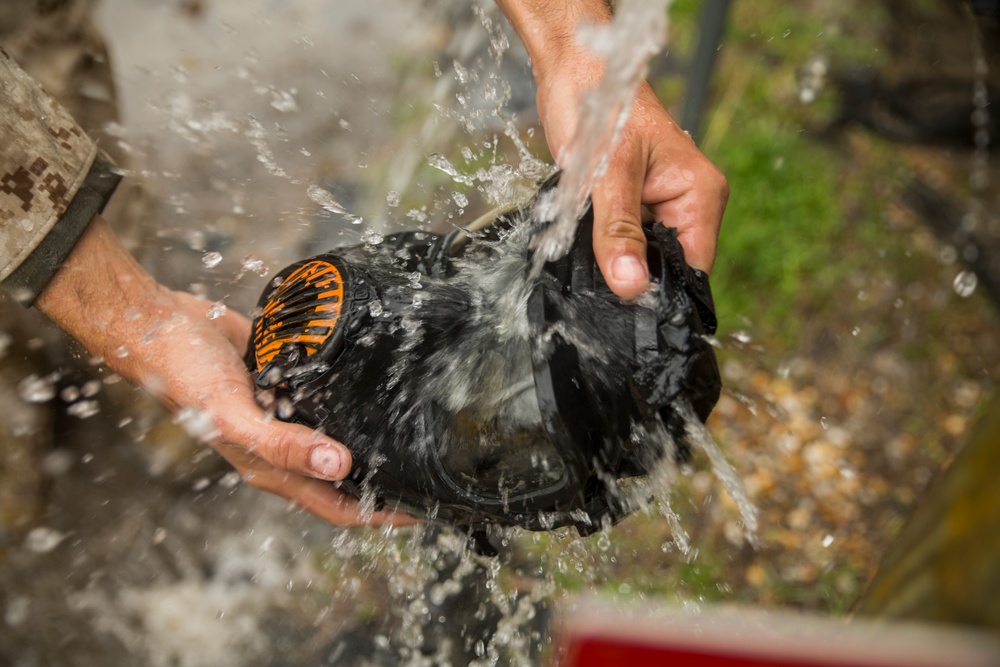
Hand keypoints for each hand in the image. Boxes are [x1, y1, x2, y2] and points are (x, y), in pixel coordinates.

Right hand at [36, 216, 412, 526]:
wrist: (160, 327)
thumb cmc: (185, 378)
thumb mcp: (233, 416)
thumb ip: (281, 444)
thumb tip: (338, 466)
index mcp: (269, 468)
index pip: (336, 506)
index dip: (378, 514)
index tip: (420, 511)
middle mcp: (280, 447)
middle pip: (344, 477)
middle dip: (384, 482)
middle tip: (430, 472)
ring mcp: (284, 415)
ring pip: (338, 437)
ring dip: (371, 440)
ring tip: (414, 433)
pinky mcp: (286, 384)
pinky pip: (326, 398)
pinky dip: (352, 399)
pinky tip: (378, 386)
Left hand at [538, 73, 727, 298]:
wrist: (576, 69)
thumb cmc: (601, 105)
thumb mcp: (608, 175)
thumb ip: (619, 231)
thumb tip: (632, 286)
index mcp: (700, 195)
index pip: (694, 268)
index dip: (663, 292)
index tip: (629, 310)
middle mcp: (688, 203)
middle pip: (668, 267)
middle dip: (636, 278)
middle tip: (600, 287)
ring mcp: (661, 204)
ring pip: (643, 255)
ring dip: (617, 262)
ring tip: (590, 258)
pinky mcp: (635, 203)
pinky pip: (625, 239)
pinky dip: (605, 246)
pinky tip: (586, 245)